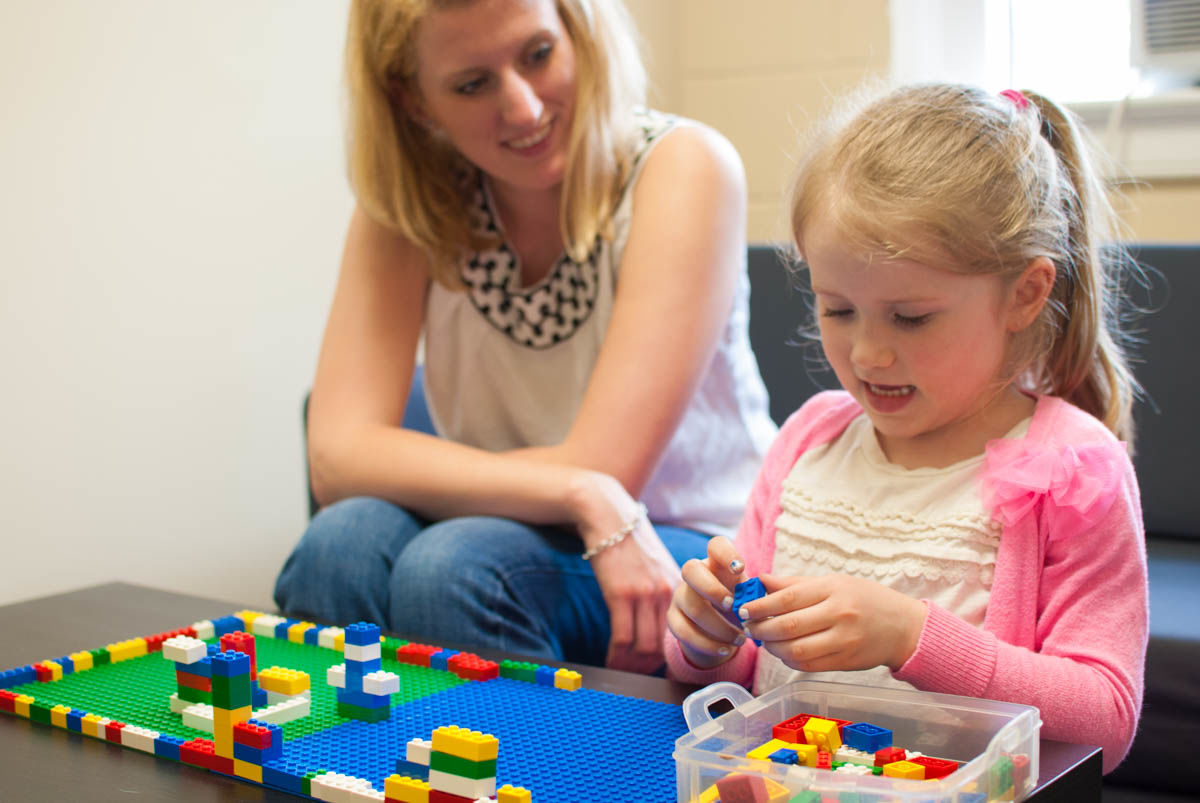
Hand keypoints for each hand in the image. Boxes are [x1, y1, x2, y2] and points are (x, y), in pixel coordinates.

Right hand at [570, 472, 678, 673]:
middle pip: (664, 646)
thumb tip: (663, 622)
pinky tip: (610, 662)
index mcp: (678, 588)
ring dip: (633, 668)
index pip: (685, 633)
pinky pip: (621, 639)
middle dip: (652, 669)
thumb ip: (664, 592)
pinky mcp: (620, 594)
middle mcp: (666, 593)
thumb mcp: (658, 565)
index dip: (676, 656)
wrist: (610, 515)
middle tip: (640, 678)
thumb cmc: (632, 542)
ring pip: (644, 648)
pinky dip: (616, 657)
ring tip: (623, 673)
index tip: (664, 669)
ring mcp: (644, 594)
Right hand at [666, 536, 748, 669]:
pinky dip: (708, 644)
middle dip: (713, 589)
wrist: (718, 628)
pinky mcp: (673, 619)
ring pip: (692, 607)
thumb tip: (765, 599)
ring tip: (740, 639)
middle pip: (690, 569)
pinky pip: (684, 632)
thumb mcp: (747, 596)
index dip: (726, 554)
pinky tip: (725, 649)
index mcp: (715, 563)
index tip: (740, 569)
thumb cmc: (738, 605)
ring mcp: (680, 596)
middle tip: (734, 606)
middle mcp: (693, 575)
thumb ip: (754, 594)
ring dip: (719, 627)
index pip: (715, 545)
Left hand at [739, 574, 926, 671]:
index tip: (744, 609)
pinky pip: (809, 666)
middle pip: (788, 626)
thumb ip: (795, 584)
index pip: (788, 599)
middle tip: (748, 626)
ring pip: (796, 650)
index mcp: (833, 590)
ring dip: (773, 647)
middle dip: (761, 628)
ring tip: (765, 640)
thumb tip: (761, 580)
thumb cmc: (865, 599)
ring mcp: (844, 641)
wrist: (904, 627)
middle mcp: (839, 615)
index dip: (760, 606)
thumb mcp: (833, 582)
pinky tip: (783, 652)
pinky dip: (789, 660)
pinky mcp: (846, 663)